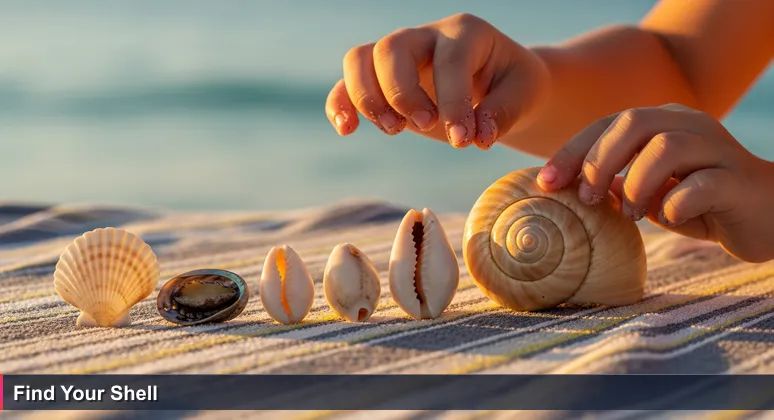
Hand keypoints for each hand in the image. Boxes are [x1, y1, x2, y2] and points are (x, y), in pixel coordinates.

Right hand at [324, 13, 549, 148]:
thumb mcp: (524, 94)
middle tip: (424, 126)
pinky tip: (347, 129)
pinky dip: (340, 104)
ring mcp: (397, 55)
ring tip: (393, 130)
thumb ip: (504, 113)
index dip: (453, 101)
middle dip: (402, 92)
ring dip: (366, 98)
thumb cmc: (512, 85)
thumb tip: (477, 137)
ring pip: (359, 59)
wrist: (498, 83)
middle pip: (391, 48)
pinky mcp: (380, 80)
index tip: (463, 140)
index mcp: (466, 33)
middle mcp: (425, 37)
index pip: (450, 60)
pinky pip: (345, 83)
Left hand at [537, 103, 773, 262]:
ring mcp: (718, 149)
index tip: (545, 182)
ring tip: (631, 214)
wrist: (767, 216)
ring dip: (636, 184)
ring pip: (665, 147)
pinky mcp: (739, 180)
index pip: (608, 124)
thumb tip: (569, 188)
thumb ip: (616, 185)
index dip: (572, 151)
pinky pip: (702, 184)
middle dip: (598, 161)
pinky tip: (667, 217)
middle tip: (585, 198)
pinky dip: (675, 202)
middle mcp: (689, 126)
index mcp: (663, 122)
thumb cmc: (700, 202)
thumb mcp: (649, 193)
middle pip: (633, 123)